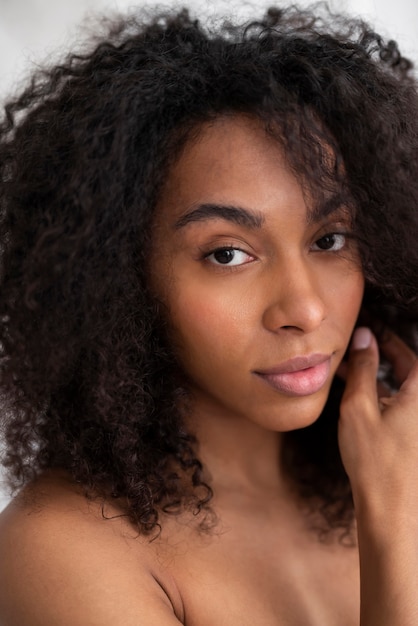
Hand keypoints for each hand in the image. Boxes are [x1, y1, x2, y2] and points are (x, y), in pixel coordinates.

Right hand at [338, 327, 417, 520]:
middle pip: (408, 369)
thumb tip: (363, 337)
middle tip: (354, 346)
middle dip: (380, 355)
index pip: (408, 353)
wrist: (393, 515)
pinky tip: (357, 397)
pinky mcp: (414, 439)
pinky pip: (401, 406)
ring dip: (377, 376)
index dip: (386, 337)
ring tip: (347, 370)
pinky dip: (381, 396)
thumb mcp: (359, 408)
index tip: (366, 327)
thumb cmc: (376, 463)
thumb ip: (362, 368)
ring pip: (402, 389)